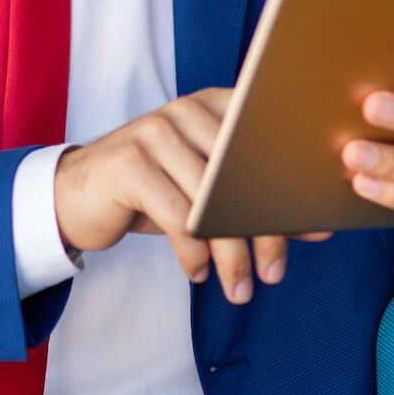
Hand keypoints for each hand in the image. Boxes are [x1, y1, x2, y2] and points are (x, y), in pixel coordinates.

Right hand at [54, 88, 330, 304]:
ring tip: (239, 289)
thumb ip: (256, 201)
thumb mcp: (206, 194)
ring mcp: (155, 132)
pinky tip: (198, 273)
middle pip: (243, 177)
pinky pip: (178, 219)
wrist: (75, 194)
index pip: (267, 144)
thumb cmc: (151, 192)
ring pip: (212, 203)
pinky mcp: (130, 163)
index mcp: (215, 106)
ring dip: (230, 254)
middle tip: (274, 273)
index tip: (311, 227)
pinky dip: (193, 254)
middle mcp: (187, 110)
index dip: (290, 186)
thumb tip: (318, 227)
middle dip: (265, 232)